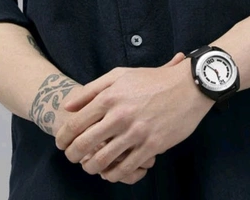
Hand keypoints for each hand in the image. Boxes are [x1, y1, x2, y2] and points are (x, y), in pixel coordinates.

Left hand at [29, 71, 157, 184]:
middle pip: (84, 144)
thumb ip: (92, 89)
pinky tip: (110, 172)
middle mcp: (120, 115)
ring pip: (103, 160)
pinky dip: (113, 174)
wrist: (188, 87)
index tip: (61, 143)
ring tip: (90, 166)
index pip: (76, 123)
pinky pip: (125, 168)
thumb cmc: (152, 80)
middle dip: (72, 155)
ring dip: (91, 168)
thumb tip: (68, 106)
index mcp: (110, 97)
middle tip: (72, 157)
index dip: (63, 137)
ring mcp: (136, 132)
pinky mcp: (151, 146)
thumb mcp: (119, 75)